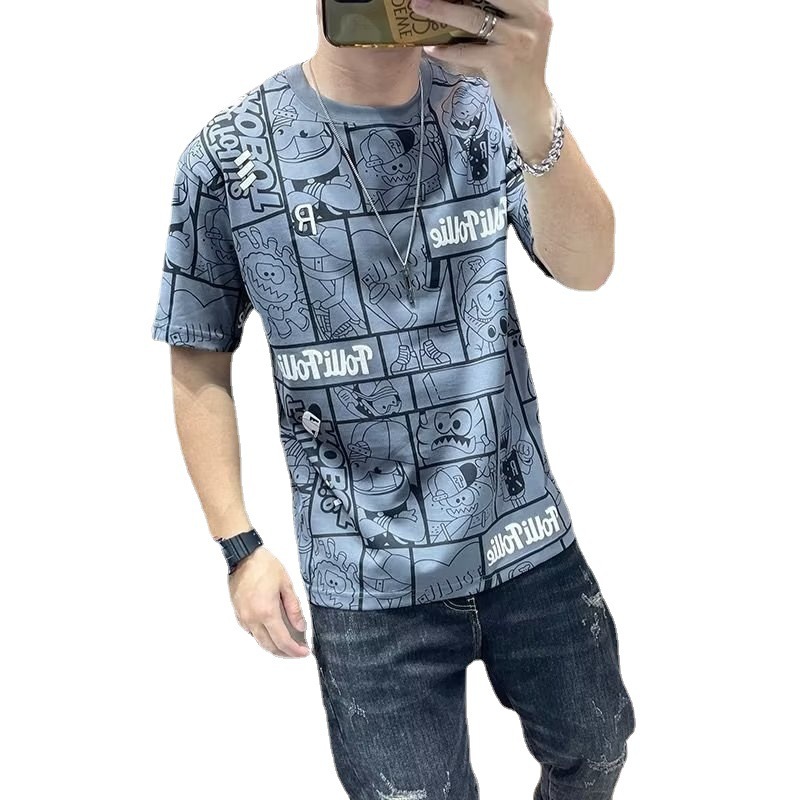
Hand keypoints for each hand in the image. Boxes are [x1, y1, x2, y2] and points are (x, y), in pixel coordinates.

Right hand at [228, 547, 309, 657]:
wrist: (243, 557)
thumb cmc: (264, 566)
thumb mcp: (286, 584)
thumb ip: (294, 608)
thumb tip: (300, 626)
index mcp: (267, 612)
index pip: (283, 641)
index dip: (294, 650)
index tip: (303, 652)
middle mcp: (253, 619)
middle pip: (270, 646)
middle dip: (285, 653)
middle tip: (297, 651)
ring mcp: (244, 618)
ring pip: (259, 641)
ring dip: (273, 647)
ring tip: (286, 645)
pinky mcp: (238, 614)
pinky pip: (251, 632)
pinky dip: (263, 637)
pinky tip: (271, 632)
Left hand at [412, 0, 554, 159]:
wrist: (530, 105)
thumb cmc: (519, 67)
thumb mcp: (520, 31)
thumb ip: (505, 10)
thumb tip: (460, 4)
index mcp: (536, 5)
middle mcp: (532, 17)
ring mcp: (518, 40)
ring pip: (472, 18)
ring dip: (440, 11)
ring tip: (418, 6)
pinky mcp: (503, 62)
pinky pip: (466, 52)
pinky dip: (446, 51)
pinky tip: (430, 49)